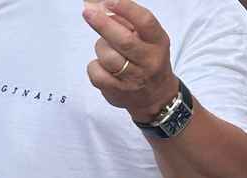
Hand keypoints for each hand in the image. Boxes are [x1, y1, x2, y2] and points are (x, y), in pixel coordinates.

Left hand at [83, 0, 177, 124]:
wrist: (157, 98)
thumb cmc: (148, 60)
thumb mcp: (148, 39)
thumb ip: (128, 23)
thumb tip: (100, 8)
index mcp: (158, 43)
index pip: (145, 22)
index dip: (126, 9)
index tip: (109, 2)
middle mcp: (149, 62)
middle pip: (124, 41)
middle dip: (103, 24)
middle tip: (88, 13)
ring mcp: (134, 79)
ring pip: (107, 56)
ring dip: (101, 48)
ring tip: (107, 50)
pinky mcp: (118, 92)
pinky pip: (96, 73)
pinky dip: (95, 66)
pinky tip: (103, 67)